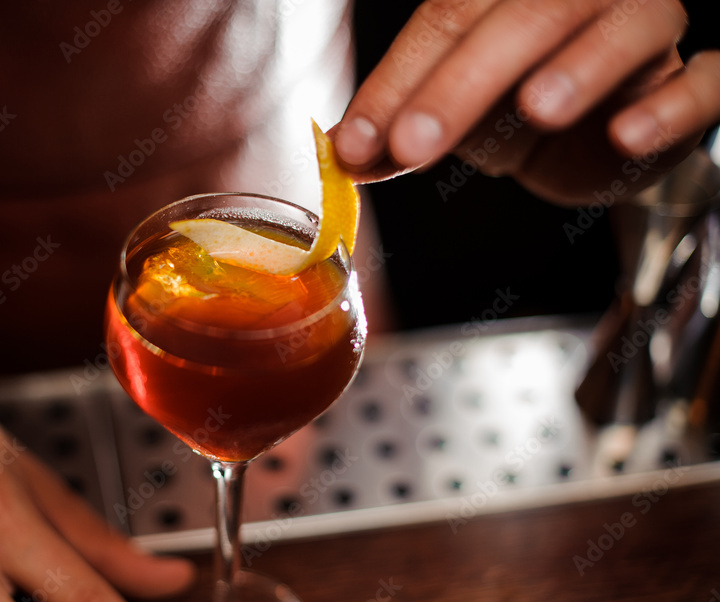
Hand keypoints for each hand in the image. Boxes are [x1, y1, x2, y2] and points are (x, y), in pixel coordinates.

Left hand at [334, 0, 719, 204]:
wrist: (612, 129)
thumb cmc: (526, 105)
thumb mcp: (457, 118)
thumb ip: (404, 130)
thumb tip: (348, 153)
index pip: (446, 17)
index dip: (398, 80)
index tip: (357, 141)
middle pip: (523, 17)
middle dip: (460, 84)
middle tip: (412, 142)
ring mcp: (646, 27)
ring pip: (623, 27)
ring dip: (581, 66)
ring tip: (536, 107)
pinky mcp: (698, 77)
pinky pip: (706, 79)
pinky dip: (674, 104)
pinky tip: (629, 133)